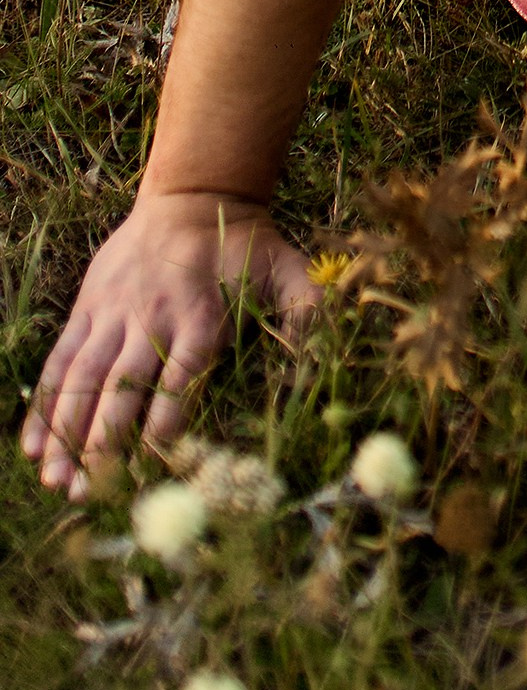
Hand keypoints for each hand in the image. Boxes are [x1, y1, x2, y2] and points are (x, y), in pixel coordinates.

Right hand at [21, 192, 319, 498]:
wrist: (192, 196)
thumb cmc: (245, 244)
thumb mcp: (288, 267)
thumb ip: (308, 307)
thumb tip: (328, 350)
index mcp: (201, 315)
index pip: (181, 374)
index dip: (167, 415)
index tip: (155, 459)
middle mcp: (152, 317)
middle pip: (121, 386)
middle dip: (105, 442)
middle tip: (92, 492)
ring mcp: (114, 314)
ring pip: (83, 380)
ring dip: (67, 434)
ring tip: (58, 483)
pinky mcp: (89, 310)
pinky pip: (61, 361)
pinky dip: (45, 405)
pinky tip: (34, 447)